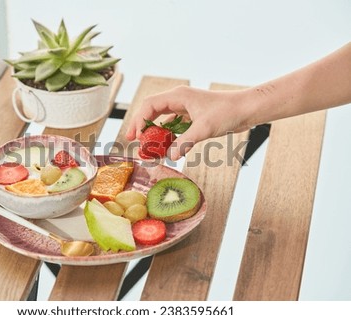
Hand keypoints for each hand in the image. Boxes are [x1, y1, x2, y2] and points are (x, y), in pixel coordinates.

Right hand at [126, 85, 250, 159]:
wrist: (246, 110)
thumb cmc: (227, 112)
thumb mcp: (204, 128)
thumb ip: (184, 142)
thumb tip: (168, 156)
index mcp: (178, 96)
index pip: (150, 105)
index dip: (139, 120)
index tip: (136, 136)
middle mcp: (178, 100)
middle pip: (151, 110)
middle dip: (141, 125)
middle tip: (131, 140)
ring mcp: (185, 108)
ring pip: (162, 119)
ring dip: (153, 132)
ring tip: (145, 145)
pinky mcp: (191, 117)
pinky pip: (173, 126)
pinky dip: (167, 136)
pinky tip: (164, 147)